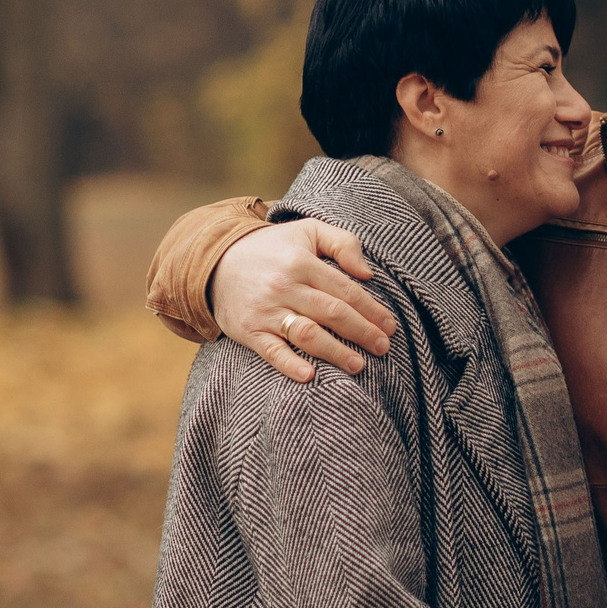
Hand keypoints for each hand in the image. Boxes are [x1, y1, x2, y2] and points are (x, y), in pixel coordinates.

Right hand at [212, 219, 399, 382]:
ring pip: (306, 334)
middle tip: (384, 348)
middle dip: (362, 332)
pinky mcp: (248, 331)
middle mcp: (285, 286)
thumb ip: (343, 243)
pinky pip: (271, 351)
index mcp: (302, 262)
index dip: (372, 310)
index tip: (390, 327)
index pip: (345, 290)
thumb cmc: (273, 249)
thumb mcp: (308, 231)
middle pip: (331, 313)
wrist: (215, 261)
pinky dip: (290, 365)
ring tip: (358, 365)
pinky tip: (310, 376)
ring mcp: (266, 310)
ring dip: (335, 352)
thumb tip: (368, 274)